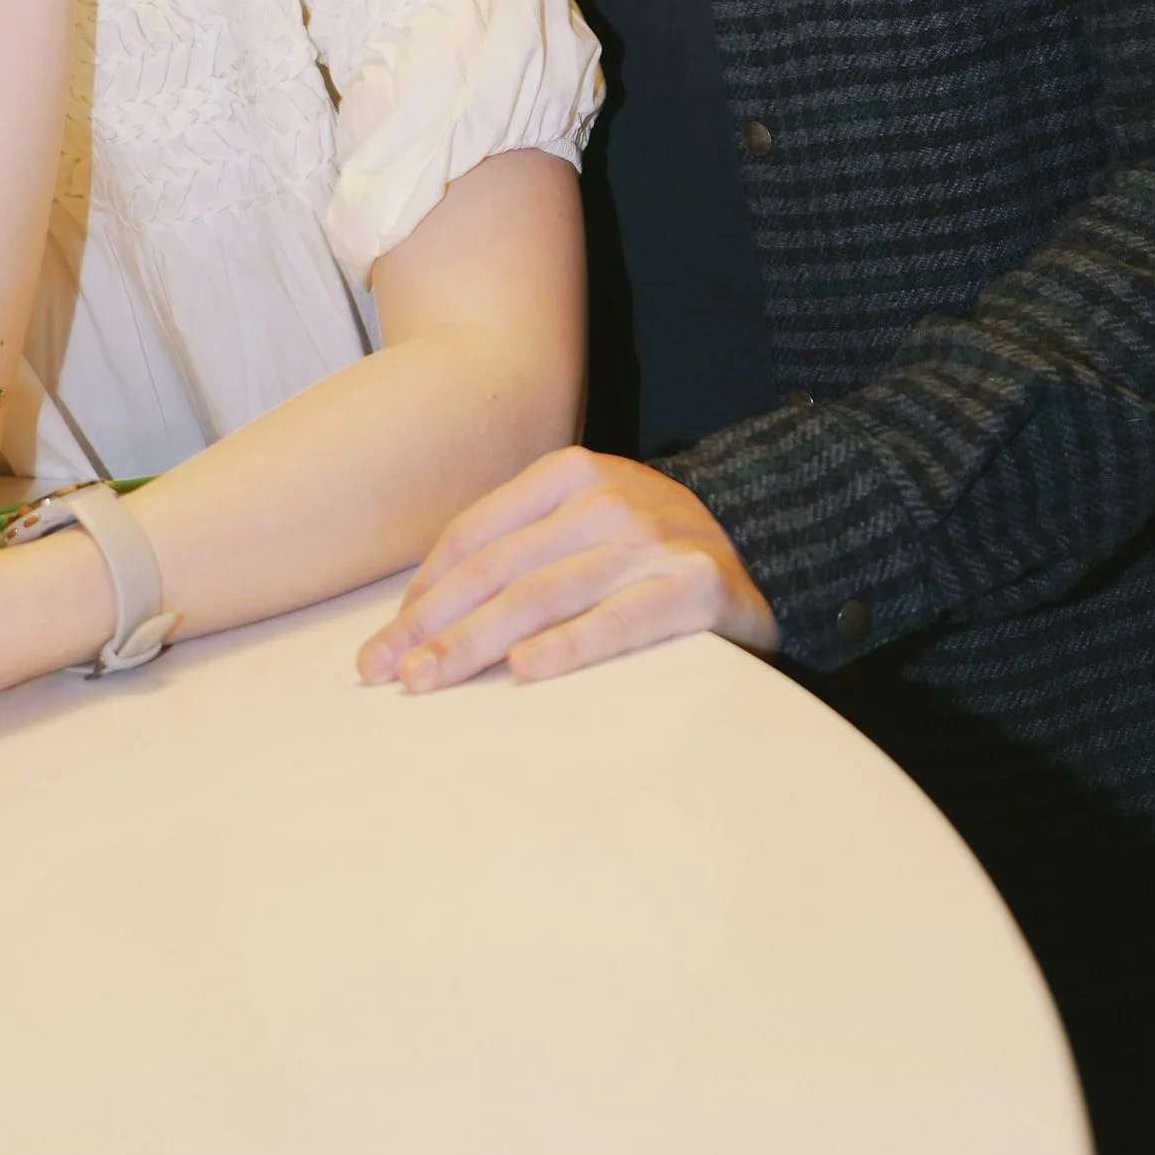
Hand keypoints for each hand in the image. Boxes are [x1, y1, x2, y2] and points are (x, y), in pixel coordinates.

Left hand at [356, 446, 778, 689]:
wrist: (769, 550)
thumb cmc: (652, 552)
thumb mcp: (588, 523)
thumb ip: (523, 549)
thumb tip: (425, 611)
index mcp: (571, 474)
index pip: (477, 535)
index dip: (423, 590)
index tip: (385, 641)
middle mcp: (608, 499)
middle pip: (499, 569)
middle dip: (433, 624)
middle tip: (385, 672)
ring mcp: (654, 541)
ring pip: (545, 597)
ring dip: (477, 643)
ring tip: (432, 680)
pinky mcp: (698, 587)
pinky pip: (622, 621)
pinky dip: (571, 645)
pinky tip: (527, 670)